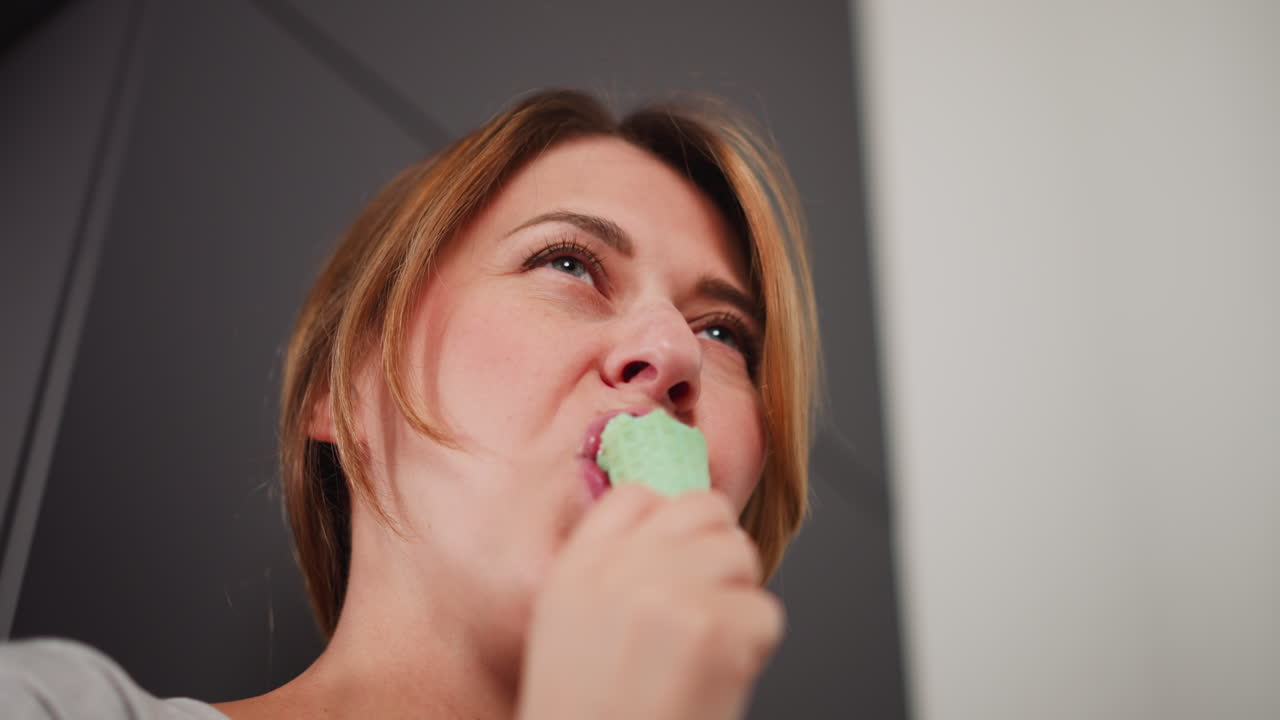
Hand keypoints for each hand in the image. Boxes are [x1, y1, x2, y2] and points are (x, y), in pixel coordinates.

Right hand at [516, 484, 784, 719]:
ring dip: (738, 604)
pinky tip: (715, 684)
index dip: (672, 526)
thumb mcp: (569, 632)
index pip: (638, 496)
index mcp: (576, 572)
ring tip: (704, 657)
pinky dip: (754, 651)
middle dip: (717, 559)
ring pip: (741, 554)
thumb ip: (613, 574)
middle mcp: (616, 571)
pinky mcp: (711, 626)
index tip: (680, 565)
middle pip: (703, 511)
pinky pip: (765, 611)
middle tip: (701, 619)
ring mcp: (664, 592)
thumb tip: (677, 535)